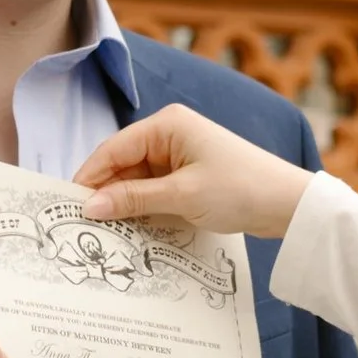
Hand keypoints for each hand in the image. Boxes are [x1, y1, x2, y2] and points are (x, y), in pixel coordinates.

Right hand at [74, 103, 312, 239]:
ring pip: (138, 180)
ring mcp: (181, 154)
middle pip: (123, 164)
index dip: (90, 177)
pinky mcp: (190, 175)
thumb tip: (90, 207)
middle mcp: (171, 133)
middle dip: (106, 193)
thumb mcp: (181, 195)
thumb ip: (133, 199)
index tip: (68, 205)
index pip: (114, 149)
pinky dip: (145, 207)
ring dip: (126, 204)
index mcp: (167, 124)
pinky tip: (134, 228)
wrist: (289, 204)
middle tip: (83, 225)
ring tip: (106, 232)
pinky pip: (155, 190)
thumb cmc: (240, 189)